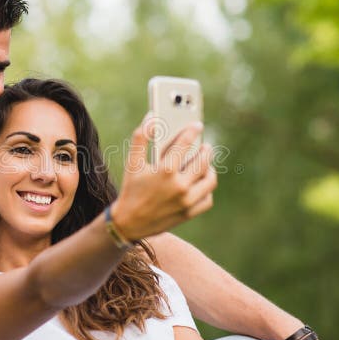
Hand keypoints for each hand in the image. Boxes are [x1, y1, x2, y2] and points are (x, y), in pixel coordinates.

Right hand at [111, 118, 216, 239]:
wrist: (129, 222)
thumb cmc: (131, 189)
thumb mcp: (132, 163)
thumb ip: (140, 137)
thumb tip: (151, 117)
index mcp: (165, 171)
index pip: (185, 144)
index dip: (192, 131)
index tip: (197, 125)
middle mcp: (179, 186)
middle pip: (203, 161)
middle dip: (206, 150)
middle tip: (205, 145)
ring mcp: (186, 201)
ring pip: (209, 180)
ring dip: (209, 169)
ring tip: (205, 164)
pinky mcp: (189, 213)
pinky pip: (207, 199)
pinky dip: (206, 190)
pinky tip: (201, 183)